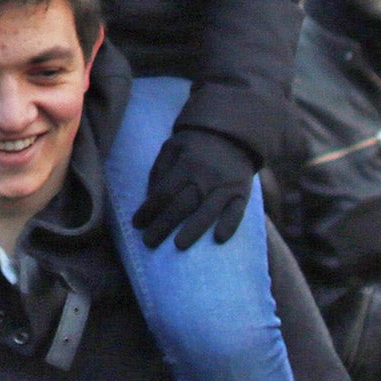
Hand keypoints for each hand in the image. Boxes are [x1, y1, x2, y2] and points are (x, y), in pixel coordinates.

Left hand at [134, 126, 255, 250]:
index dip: (149, 209)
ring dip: (193, 230)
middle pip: (183, 204)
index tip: (137, 224)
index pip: (164, 192)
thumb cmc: (195, 146)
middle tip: (149, 242)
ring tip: (178, 246)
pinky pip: (237, 211)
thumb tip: (149, 198)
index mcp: (186, 164)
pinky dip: (229, 225)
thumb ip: (159, 171)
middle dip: (164, 225)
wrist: (232, 135)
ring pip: (208, 211)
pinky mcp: (242, 193)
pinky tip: (218, 239)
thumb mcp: (171, 148)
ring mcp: (225, 186)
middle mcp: (206, 177)